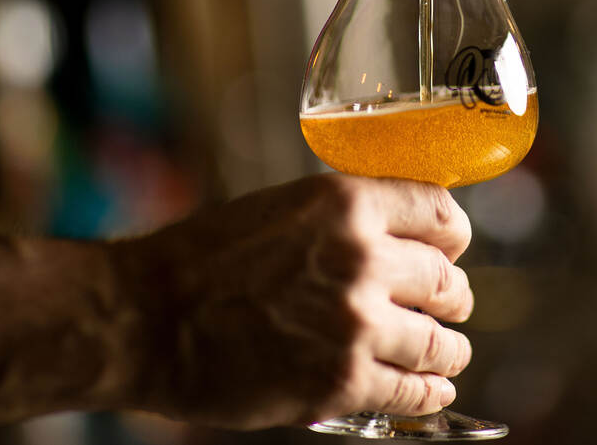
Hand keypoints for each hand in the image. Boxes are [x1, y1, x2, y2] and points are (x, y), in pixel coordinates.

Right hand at [111, 174, 474, 428]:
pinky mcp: (342, 381)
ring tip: (447, 353)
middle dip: (451, 296)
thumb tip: (400, 238)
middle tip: (448, 305)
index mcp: (347, 204)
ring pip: (441, 341)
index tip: (451, 249)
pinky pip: (414, 391)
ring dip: (449, 349)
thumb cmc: (203, 259)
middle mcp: (362, 259)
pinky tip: (430, 390)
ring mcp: (356, 324)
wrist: (144, 318)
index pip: (442, 213)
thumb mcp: (284, 208)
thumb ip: (346, 219)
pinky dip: (429, 393)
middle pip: (448, 281)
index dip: (452, 237)